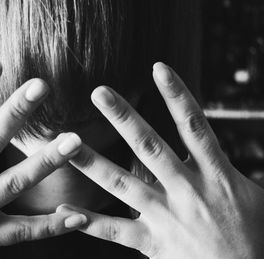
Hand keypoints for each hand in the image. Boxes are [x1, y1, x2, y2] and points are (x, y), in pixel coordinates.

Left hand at [57, 62, 263, 258]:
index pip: (194, 125)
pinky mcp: (153, 242)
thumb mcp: (248, 191)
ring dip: (92, 161)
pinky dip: (89, 222)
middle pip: (149, 145)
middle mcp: (186, 189)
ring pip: (122, 183)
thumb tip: (203, 139)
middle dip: (124, 117)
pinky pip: (115, 230)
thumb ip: (219, 163)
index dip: (177, 94)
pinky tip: (63, 211)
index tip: (158, 67)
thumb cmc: (254, 233)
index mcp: (214, 173)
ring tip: (66, 143)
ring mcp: (167, 216)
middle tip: (99, 92)